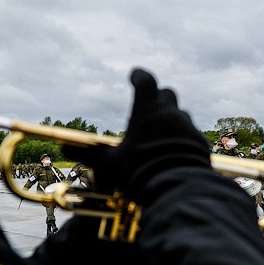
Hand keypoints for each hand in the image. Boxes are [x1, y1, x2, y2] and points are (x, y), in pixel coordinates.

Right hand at [63, 68, 209, 197]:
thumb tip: (64, 147)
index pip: (146, 80)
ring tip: (159, 135)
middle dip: (157, 98)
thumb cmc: (138, 171)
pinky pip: (191, 134)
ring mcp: (187, 127)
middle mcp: (170, 113)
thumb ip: (90, 154)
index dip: (139, 76)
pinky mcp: (200, 142)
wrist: (176, 188)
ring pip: (180, 114)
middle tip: (149, 107)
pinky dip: (182, 138)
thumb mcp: (110, 164)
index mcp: (147, 110)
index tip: (134, 76)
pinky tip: (174, 152)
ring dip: (171, 119)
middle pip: (166, 94)